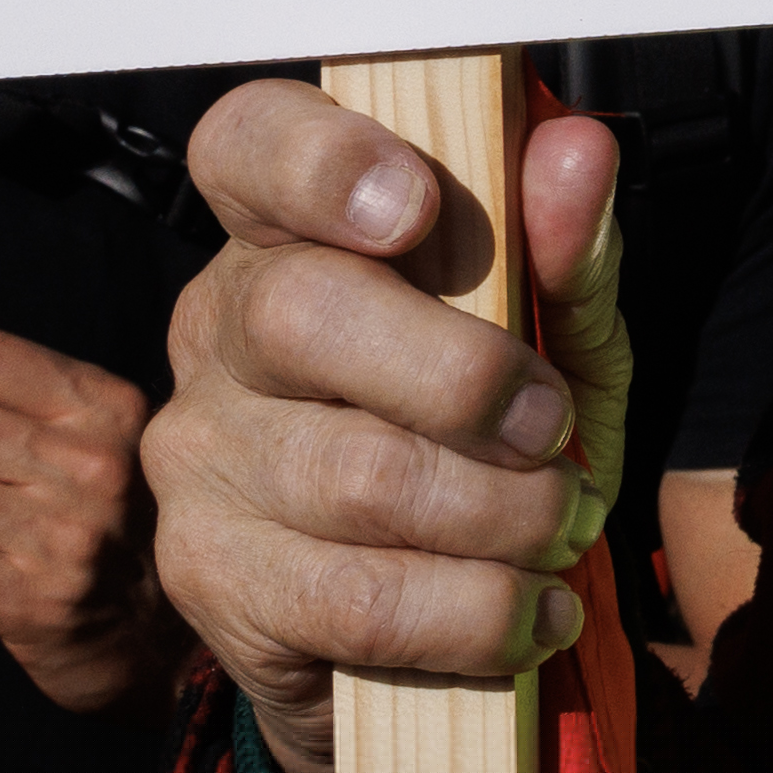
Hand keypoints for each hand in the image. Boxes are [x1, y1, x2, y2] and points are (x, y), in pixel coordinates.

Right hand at [147, 89, 627, 772]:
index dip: (320, 160)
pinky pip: (358, 599)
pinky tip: (531, 613)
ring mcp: (196, 457)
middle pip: (303, 313)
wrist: (433, 625)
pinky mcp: (206, 580)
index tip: (416, 208)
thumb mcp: (556, 339)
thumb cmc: (493, 438)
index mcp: (290, 235)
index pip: (249, 146)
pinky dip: (478, 612)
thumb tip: (576, 147)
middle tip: (555, 432)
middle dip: (465, 379)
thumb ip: (563, 250)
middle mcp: (217, 330)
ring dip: (501, 515)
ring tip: (560, 530)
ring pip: (356, 475)